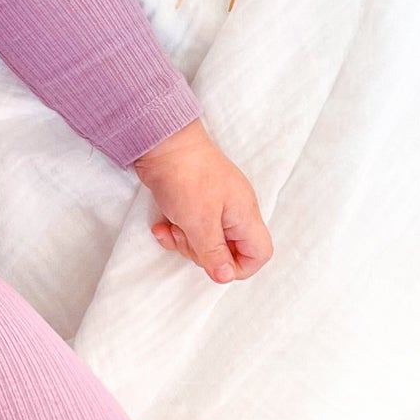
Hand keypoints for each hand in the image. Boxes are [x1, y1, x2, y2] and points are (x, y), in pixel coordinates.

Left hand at [130, 118, 271, 283]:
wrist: (161, 142)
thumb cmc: (186, 177)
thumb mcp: (199, 222)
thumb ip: (214, 253)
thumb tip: (226, 277)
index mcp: (244, 215)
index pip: (259, 253)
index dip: (239, 267)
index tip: (214, 264)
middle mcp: (234, 211)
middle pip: (228, 251)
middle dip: (202, 253)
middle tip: (186, 238)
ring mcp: (214, 205)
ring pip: (205, 241)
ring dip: (184, 242)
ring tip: (171, 228)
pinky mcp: (193, 201)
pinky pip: (189, 227)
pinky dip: (175, 229)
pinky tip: (160, 224)